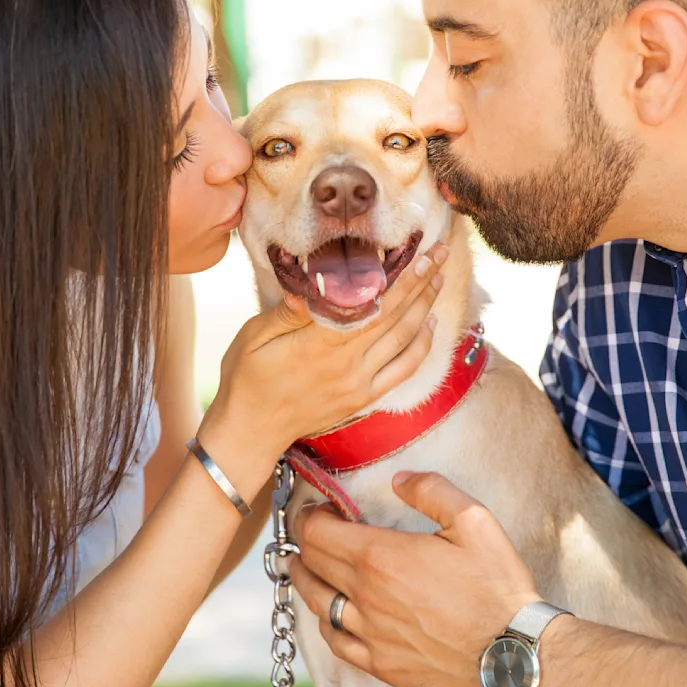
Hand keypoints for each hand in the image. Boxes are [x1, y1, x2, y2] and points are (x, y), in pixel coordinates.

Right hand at [199, 244, 448, 481]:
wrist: (251, 432)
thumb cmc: (245, 379)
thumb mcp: (253, 336)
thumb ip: (287, 312)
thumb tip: (313, 284)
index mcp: (319, 343)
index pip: (370, 303)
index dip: (399, 278)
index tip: (418, 254)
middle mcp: (346, 363)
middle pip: (395, 316)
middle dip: (421, 282)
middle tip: (440, 254)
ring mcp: (359, 383)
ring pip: (404, 340)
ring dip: (426, 307)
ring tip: (439, 278)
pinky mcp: (363, 399)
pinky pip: (402, 370)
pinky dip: (421, 347)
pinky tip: (430, 324)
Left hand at [288, 470, 540, 686]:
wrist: (512, 654)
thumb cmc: (496, 587)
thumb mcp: (473, 521)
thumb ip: (432, 491)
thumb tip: (400, 479)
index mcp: (381, 557)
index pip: (317, 532)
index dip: (307, 515)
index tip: (316, 507)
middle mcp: (365, 596)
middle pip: (310, 563)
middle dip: (302, 541)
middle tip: (308, 529)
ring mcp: (369, 634)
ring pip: (315, 603)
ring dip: (304, 579)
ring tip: (304, 565)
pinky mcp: (380, 663)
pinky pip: (335, 642)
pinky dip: (323, 622)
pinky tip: (329, 613)